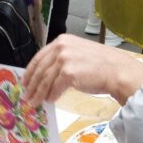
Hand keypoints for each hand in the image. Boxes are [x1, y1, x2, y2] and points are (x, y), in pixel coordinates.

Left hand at [22, 34, 142, 104]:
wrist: (118, 71)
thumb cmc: (102, 64)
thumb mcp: (79, 53)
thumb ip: (62, 59)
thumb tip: (48, 74)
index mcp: (63, 40)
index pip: (40, 56)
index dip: (30, 71)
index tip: (25, 81)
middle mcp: (61, 47)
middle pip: (40, 69)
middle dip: (31, 85)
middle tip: (26, 96)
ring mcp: (64, 59)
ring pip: (45, 80)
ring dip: (38, 93)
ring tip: (34, 102)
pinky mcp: (68, 73)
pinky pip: (54, 88)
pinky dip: (51, 96)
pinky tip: (49, 101)